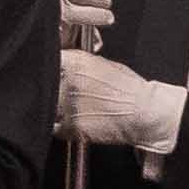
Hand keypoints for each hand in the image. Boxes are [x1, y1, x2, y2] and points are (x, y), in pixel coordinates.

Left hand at [58, 50, 183, 150]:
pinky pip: (54, 127)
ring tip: (69, 109)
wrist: (143, 112)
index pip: (50, 60)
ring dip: (52, 108)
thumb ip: (80, 64)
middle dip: (50, 88)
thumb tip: (65, 64)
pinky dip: (58, 127)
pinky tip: (71, 123)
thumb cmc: (129, 89)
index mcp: (77, 63)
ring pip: (47, 107)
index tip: (50, 71)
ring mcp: (68, 106)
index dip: (48, 66)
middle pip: (45, 84)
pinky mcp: (71, 127)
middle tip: (63, 93)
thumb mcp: (104, 64)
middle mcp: (69, 83)